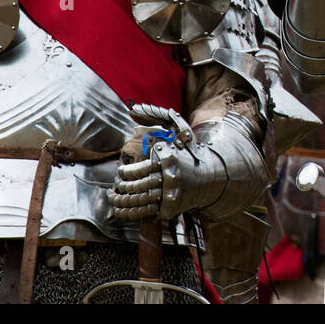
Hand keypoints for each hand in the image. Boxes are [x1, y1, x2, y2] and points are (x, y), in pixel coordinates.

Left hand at [109, 106, 267, 222]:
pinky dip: (129, 213)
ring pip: (139, 201)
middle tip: (115, 187)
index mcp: (169, 159)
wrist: (211, 177)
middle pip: (138, 186)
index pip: (140, 169)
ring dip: (122, 202)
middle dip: (123, 188)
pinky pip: (145, 213)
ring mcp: (171, 194)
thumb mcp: (179, 129)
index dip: (126, 172)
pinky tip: (120, 211)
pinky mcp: (171, 208)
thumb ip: (158, 116)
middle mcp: (170, 177)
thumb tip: (134, 110)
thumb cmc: (190, 152)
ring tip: (113, 199)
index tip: (120, 172)